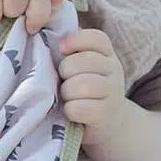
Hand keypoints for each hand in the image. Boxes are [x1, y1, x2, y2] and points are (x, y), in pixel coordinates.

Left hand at [57, 29, 126, 145]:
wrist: (108, 124)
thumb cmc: (86, 91)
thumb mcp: (83, 68)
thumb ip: (71, 52)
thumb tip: (47, 36)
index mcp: (107, 54)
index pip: (96, 39)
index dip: (75, 41)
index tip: (61, 49)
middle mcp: (114, 70)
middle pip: (83, 62)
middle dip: (65, 72)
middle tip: (64, 81)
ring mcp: (113, 93)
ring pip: (82, 86)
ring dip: (67, 92)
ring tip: (68, 97)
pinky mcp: (106, 115)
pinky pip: (79, 108)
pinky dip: (70, 110)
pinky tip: (71, 112)